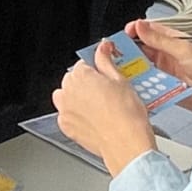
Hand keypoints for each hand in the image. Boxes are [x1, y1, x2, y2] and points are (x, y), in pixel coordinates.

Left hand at [53, 48, 157, 175]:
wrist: (126, 143)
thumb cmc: (127, 114)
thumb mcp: (120, 80)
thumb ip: (106, 61)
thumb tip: (103, 47)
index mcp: (81, 75)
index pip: (82, 64)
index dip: (95, 69)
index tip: (103, 76)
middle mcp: (68, 91)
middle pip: (72, 79)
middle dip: (86, 83)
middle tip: (105, 92)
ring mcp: (64, 109)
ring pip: (66, 96)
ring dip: (77, 97)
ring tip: (97, 105)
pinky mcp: (65, 126)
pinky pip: (66, 114)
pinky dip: (76, 114)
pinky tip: (92, 118)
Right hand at [126, 19, 191, 114]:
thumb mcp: (185, 49)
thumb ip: (160, 40)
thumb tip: (140, 25)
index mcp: (172, 42)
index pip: (148, 33)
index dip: (134, 32)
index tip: (122, 35)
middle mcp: (167, 57)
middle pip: (141, 52)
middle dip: (128, 52)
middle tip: (115, 54)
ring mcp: (166, 74)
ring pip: (142, 70)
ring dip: (133, 71)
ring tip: (121, 71)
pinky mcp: (166, 90)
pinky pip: (149, 88)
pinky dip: (141, 88)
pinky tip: (133, 87)